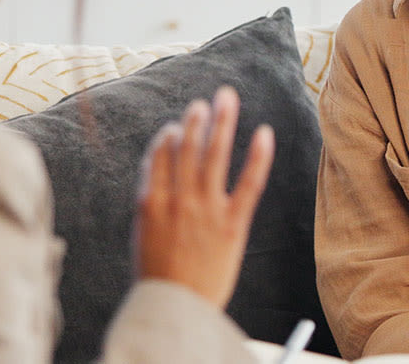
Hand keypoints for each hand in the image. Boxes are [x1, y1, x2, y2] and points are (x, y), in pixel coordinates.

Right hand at [134, 86, 274, 304]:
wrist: (175, 309)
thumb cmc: (158, 279)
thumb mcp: (144, 237)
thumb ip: (153, 206)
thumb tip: (159, 178)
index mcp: (151, 202)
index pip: (160, 155)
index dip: (171, 137)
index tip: (178, 126)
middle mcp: (178, 199)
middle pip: (188, 147)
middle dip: (197, 119)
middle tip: (206, 101)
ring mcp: (206, 210)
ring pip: (215, 155)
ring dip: (222, 123)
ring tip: (227, 99)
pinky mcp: (232, 224)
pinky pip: (248, 183)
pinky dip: (257, 156)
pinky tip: (264, 134)